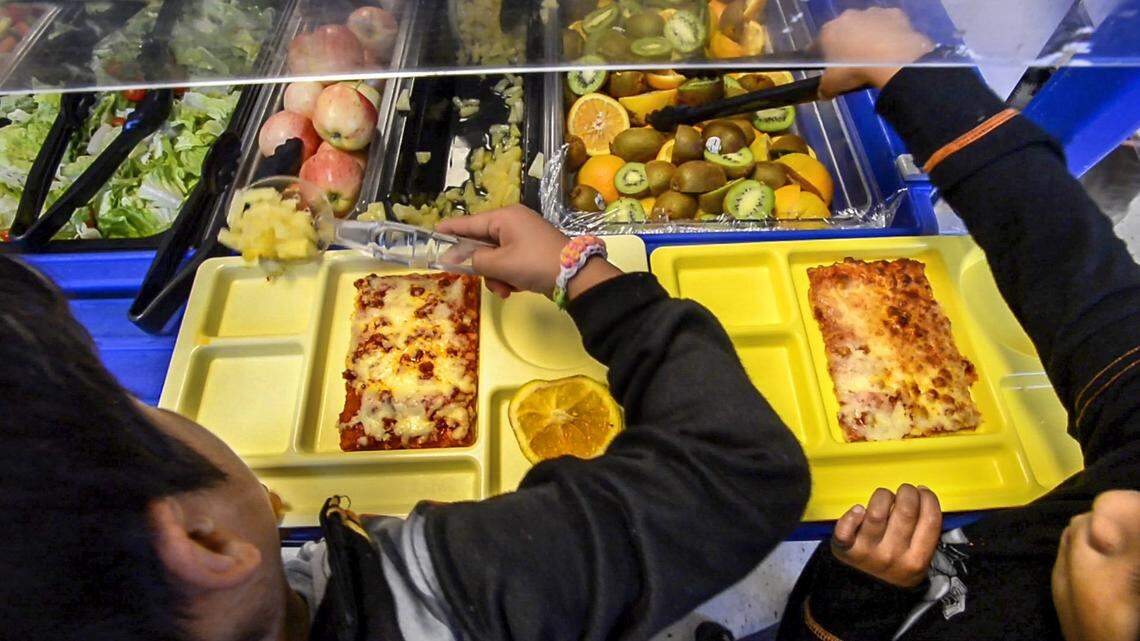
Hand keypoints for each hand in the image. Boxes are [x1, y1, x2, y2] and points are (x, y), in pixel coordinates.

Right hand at [436, 206, 621, 298]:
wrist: (576, 277)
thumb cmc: (535, 263)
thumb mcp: (501, 264)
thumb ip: (475, 261)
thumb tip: (460, 260)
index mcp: (505, 217)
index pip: (469, 223)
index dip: (450, 230)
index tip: (432, 232)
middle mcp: (514, 223)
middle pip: (482, 244)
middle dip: (482, 266)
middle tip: (480, 279)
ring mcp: (524, 238)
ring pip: (495, 258)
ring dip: (497, 277)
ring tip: (507, 289)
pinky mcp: (531, 253)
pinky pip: (509, 264)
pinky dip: (509, 278)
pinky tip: (516, 289)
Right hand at [817, 8, 934, 98]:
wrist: (893, 61)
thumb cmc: (856, 70)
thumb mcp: (832, 85)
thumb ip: (824, 88)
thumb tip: (824, 92)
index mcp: (828, 31)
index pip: (818, 44)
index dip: (821, 56)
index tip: (827, 67)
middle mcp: (848, 17)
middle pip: (844, 31)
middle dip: (846, 44)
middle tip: (853, 62)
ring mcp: (872, 13)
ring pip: (866, 24)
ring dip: (868, 36)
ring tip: (875, 56)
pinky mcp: (894, 15)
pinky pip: (888, 23)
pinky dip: (888, 33)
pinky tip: (891, 48)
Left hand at [831, 484, 942, 587]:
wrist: (864, 592)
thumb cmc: (893, 566)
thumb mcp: (917, 560)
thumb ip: (924, 535)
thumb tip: (923, 498)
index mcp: (916, 560)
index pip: (930, 520)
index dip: (928, 499)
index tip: (923, 492)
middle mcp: (892, 556)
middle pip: (906, 510)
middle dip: (908, 492)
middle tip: (905, 491)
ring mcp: (867, 552)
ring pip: (877, 511)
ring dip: (883, 496)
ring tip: (884, 499)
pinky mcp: (844, 547)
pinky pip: (845, 527)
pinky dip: (851, 515)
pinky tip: (859, 511)